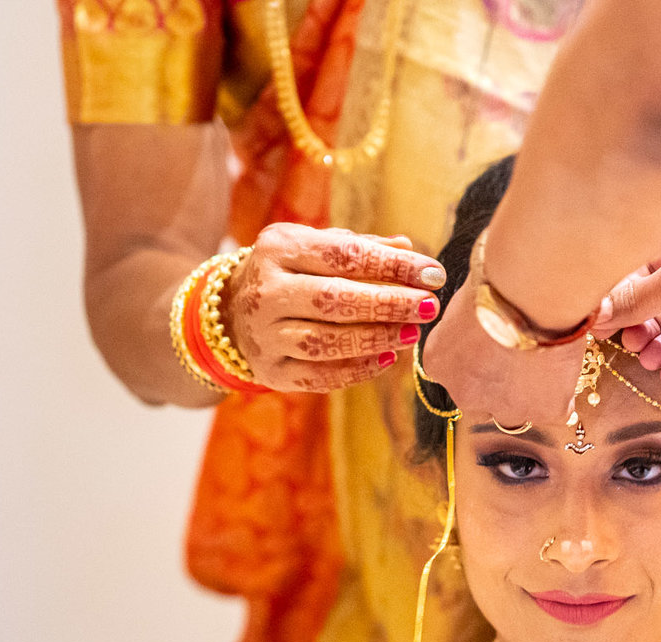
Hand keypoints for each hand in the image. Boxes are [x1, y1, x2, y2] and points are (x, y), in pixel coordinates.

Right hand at [223, 224, 445, 393]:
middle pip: (334, 299)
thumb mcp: (311, 247)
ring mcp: (266, 335)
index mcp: (279, 248)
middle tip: (429, 306)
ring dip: (376, 338)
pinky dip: (357, 369)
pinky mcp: (271, 371)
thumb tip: (407, 248)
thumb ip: (358, 247)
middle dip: (389, 303)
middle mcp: (267, 291)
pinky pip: (320, 376)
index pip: (343, 255)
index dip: (392, 265)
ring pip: (326, 341)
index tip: (433, 274)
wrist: (228, 314)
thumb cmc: (287, 273)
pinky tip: (387, 359)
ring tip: (412, 333)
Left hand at [416, 283, 594, 431]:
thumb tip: (486, 322)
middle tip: (526, 354)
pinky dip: (561, 394)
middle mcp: (464, 394)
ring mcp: (505, 408)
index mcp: (439, 363)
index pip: (458, 376)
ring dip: (530, 393)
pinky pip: (555, 410)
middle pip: (484, 402)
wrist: (531, 290)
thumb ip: (468, 325)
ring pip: (519, 411)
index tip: (500, 348)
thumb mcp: (467, 302)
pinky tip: (563, 366)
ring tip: (547, 359)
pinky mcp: (543, 411)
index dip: (483, 363)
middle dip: (503, 385)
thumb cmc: (498, 280)